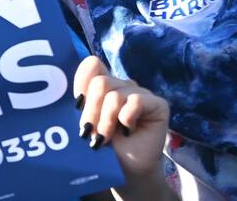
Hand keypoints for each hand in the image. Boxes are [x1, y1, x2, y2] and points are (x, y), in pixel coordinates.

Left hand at [74, 56, 169, 184]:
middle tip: (91, 132)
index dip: (82, 85)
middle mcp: (122, 85)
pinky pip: (136, 101)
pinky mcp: (158, 105)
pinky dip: (126, 119)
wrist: (125, 170)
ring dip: (106, 120)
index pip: (92, 65)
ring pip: (115, 95)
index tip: (78, 106)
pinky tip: (128, 131)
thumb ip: (83, 99)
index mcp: (104, 84)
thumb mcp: (85, 120)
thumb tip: (82, 83)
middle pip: (100, 82)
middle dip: (91, 111)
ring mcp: (141, 93)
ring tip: (105, 137)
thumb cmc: (103, 146)